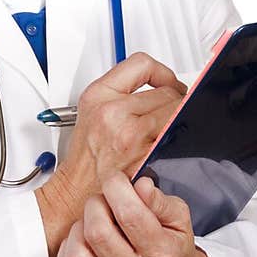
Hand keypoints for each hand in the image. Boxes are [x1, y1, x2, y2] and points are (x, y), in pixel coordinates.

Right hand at [35, 52, 187, 256]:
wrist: (77, 191)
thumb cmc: (86, 156)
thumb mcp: (90, 110)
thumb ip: (120, 91)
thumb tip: (157, 82)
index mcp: (100, 96)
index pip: (141, 64)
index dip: (161, 71)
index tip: (165, 81)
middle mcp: (115, 113)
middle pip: (167, 91)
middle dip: (175, 99)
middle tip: (174, 107)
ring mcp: (133, 136)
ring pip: (177, 113)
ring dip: (179, 118)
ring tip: (173, 125)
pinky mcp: (147, 157)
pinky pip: (176, 137)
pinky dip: (178, 138)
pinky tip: (171, 142)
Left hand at [54, 173, 215, 256]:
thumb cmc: (172, 250)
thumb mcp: (180, 220)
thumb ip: (159, 201)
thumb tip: (140, 185)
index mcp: (161, 255)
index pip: (129, 214)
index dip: (116, 187)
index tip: (116, 180)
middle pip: (98, 231)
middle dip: (97, 204)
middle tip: (107, 202)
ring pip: (77, 254)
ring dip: (80, 228)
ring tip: (95, 223)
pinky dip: (70, 248)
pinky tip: (86, 241)